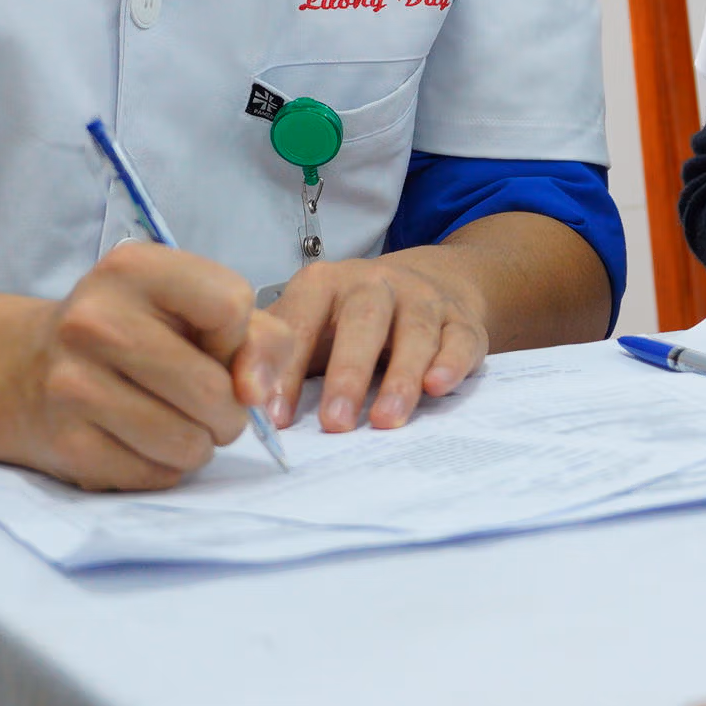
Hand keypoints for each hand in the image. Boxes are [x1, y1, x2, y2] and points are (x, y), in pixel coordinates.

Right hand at [0, 240, 294, 489]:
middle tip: (209, 404)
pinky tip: (141, 441)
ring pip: (189, 443)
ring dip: (200, 444)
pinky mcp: (68, 445)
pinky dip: (164, 467)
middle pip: (212, 389)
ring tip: (176, 422)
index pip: (231, 305)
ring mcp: (73, 385)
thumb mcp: (194, 307)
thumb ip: (258, 337)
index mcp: (132, 269)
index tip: (214, 344)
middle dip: (229, 410)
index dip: (239, 337)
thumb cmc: (134, 332)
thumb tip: (257, 393)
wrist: (27, 368)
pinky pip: (157, 475)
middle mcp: (94, 321)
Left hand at [266, 249, 498, 430]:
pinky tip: (437, 388)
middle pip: (363, 321)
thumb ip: (280, 358)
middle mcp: (375, 283)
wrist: (429, 282)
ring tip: (385, 420)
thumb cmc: (350, 319)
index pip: (302, 321)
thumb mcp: (311, 324)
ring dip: (400, 378)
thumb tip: (245, 404)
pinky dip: (450, 362)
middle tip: (335, 423)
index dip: (288, 369)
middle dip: (348, 373)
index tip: (275, 417)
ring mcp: (422, 298)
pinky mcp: (460, 319)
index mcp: (326, 283)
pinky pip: (458, 339)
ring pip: (414, 332)